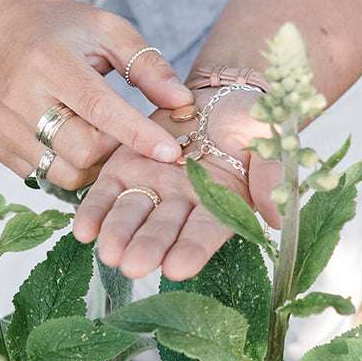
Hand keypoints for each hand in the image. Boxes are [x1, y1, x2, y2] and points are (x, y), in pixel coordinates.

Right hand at [0, 0, 192, 188]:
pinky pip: (44, 175)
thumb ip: (148, 66)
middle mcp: (20, 95)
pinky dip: (68, 166)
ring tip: (100, 136)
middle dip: (116, 150)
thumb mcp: (110, 31)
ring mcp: (3, 123)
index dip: (138, 135)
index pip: (100, 109)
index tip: (172, 151)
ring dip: (94, 164)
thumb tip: (182, 103)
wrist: (2, 31)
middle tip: (128, 135)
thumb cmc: (64, 29)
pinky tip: (72, 139)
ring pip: (65, 172)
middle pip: (83, 151)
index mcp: (50, 61)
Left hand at [72, 87, 283, 280]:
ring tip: (107, 251)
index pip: (206, 232)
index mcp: (222, 206)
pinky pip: (107, 194)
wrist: (220, 93)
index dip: (192, 249)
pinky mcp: (125, 168)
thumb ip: (271, 176)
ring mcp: (152, 188)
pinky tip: (83, 230)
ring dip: (119, 234)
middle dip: (148, 247)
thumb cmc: (252, 121)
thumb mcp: (270, 142)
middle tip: (132, 265)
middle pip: (164, 230)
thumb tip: (278, 217)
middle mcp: (184, 205)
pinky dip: (94, 212)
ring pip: (132, 215)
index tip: (178, 267)